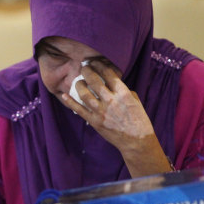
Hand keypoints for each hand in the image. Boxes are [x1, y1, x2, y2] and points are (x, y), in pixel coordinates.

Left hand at [60, 60, 171, 175]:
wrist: (137, 141)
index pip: (109, 74)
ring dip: (79, 85)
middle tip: (84, 68)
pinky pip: (79, 110)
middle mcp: (111, 101)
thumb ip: (124, 91)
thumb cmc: (139, 121)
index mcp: (123, 94)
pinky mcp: (94, 121)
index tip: (95, 62)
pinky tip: (64, 95)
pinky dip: (70, 102)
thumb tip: (113, 84)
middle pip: (94, 81)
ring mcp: (101, 112)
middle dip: (87, 71)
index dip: (100, 65)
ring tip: (78, 81)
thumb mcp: (135, 102)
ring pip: (84, 94)